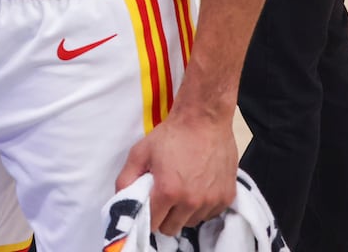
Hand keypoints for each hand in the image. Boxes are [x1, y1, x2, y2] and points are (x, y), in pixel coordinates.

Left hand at [117, 108, 238, 235]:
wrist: (205, 119)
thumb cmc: (172, 134)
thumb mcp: (140, 152)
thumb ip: (126, 179)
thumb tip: (120, 200)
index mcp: (168, 191)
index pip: (153, 224)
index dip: (147, 216)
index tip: (147, 206)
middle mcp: (191, 201)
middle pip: (171, 228)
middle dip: (164, 217)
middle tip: (164, 198)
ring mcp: (211, 201)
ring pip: (191, 222)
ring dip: (184, 213)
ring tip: (182, 190)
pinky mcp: (227, 197)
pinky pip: (209, 214)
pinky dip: (202, 207)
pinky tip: (198, 187)